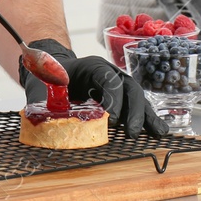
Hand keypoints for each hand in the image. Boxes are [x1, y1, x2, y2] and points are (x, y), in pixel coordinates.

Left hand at [21, 39, 168, 136]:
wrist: (54, 74)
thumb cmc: (49, 80)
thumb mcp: (43, 88)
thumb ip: (44, 102)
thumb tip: (44, 123)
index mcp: (92, 67)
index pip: (108, 79)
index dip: (113, 98)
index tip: (112, 119)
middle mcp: (111, 74)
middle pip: (129, 88)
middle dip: (134, 110)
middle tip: (131, 132)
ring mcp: (119, 85)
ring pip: (138, 98)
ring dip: (147, 116)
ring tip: (157, 133)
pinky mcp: (122, 99)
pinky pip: (138, 107)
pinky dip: (148, 118)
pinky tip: (157, 131)